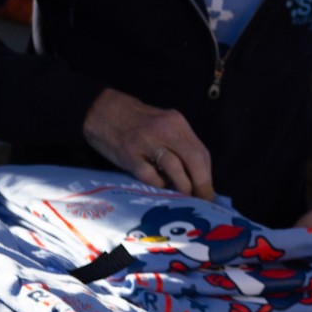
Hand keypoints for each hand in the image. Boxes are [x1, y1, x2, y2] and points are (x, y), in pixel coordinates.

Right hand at [82, 88, 215, 201]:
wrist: (102, 110)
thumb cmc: (136, 122)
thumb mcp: (163, 125)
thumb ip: (179, 145)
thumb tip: (197, 175)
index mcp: (177, 123)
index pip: (201, 152)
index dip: (208, 176)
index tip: (209, 193)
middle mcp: (165, 130)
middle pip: (194, 160)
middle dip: (202, 184)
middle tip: (202, 201)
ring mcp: (147, 142)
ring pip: (175, 168)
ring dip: (182, 187)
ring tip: (183, 198)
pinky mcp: (129, 154)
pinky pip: (149, 175)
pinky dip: (158, 185)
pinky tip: (159, 187)